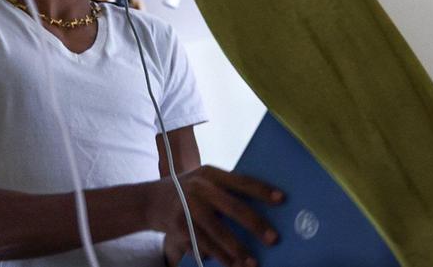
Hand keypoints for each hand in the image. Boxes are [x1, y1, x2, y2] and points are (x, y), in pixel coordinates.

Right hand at [144, 166, 283, 266]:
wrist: (150, 201)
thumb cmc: (187, 193)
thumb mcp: (203, 183)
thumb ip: (226, 192)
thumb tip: (262, 212)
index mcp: (209, 174)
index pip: (240, 181)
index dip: (261, 190)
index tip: (282, 199)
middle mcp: (198, 187)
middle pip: (231, 206)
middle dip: (255, 224)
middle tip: (274, 239)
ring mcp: (187, 206)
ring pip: (217, 231)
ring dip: (237, 249)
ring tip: (253, 263)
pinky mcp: (178, 225)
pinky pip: (203, 244)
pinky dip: (219, 256)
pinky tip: (231, 265)